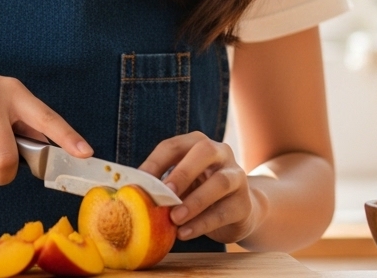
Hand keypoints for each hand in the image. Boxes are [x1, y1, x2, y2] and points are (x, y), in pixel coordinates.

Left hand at [138, 132, 264, 242]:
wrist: (239, 211)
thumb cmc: (200, 193)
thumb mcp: (183, 184)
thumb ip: (163, 185)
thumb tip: (132, 194)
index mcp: (198, 144)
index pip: (174, 145)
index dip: (155, 162)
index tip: (138, 182)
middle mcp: (221, 153)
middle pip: (205, 151)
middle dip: (183, 172)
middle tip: (165, 193)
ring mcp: (236, 177)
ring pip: (220, 182)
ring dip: (195, 201)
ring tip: (175, 218)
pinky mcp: (244, 204)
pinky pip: (224, 212)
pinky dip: (202, 224)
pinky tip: (185, 233)